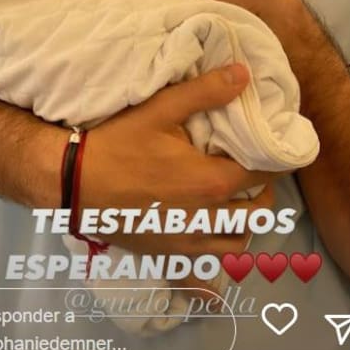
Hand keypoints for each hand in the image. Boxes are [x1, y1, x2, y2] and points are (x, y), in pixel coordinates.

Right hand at [80, 65, 274, 262]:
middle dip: (263, 193)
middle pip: (256, 213)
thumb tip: (245, 74)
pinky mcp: (167, 257)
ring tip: (237, 206)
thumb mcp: (161, 110)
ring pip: (237, 245)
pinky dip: (216, 269)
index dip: (274, 161)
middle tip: (255, 173)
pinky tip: (215, 263)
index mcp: (211, 182)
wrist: (74, 182)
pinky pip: (204, 274)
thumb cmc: (118, 143)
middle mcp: (206, 220)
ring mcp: (187, 244)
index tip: (275, 150)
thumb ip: (205, 92)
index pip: (262, 174)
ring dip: (245, 226)